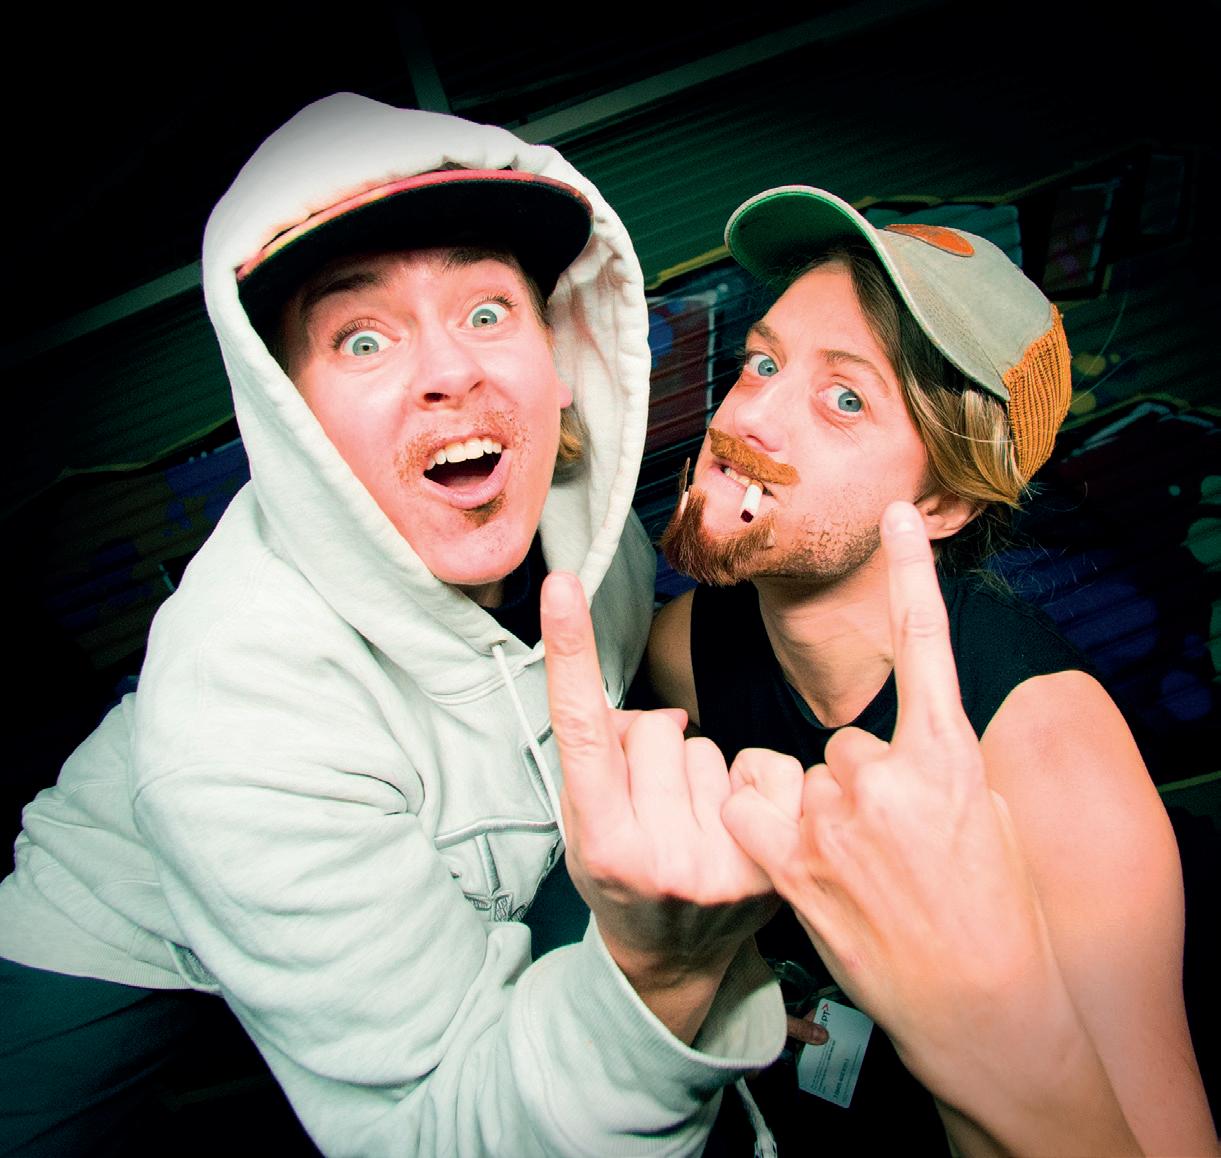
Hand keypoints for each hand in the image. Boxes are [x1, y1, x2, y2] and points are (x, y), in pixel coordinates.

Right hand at [541, 571, 777, 1042]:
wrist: (674, 961)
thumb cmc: (621, 877)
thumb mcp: (585, 824)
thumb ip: (599, 760)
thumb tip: (648, 715)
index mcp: (602, 842)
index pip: (583, 732)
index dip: (570, 654)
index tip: (562, 587)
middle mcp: (659, 856)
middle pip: (657, 728)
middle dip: (652, 748)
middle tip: (652, 800)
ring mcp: (720, 864)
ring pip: (709, 746)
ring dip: (700, 771)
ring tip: (693, 823)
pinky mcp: (772, 866)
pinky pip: (766, 766)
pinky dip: (752, 781)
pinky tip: (737, 819)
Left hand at [720, 502, 1071, 1098]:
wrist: (980, 1007)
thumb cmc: (992, 913)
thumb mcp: (981, 819)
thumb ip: (933, 768)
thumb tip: (900, 749)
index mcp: (949, 758)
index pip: (928, 649)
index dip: (912, 578)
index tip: (900, 516)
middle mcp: (889, 777)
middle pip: (839, 741)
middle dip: (852, 787)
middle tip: (886, 847)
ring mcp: (835, 818)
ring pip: (795, 776)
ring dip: (812, 813)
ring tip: (853, 870)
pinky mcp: (790, 858)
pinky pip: (751, 803)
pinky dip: (769, 828)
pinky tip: (804, 866)